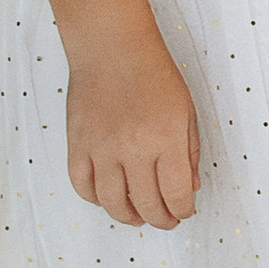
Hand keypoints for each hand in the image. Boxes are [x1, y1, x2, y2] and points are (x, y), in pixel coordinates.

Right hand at [68, 36, 200, 230]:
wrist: (112, 48)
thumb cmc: (152, 73)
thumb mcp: (186, 111)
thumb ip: (190, 152)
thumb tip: (190, 186)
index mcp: (165, 140)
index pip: (176, 195)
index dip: (183, 211)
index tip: (185, 211)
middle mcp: (133, 149)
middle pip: (146, 205)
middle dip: (161, 219)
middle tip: (166, 219)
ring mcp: (102, 149)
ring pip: (112, 203)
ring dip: (128, 217)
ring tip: (138, 216)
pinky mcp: (78, 144)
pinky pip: (82, 186)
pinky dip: (95, 199)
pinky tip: (107, 197)